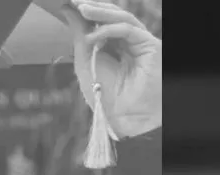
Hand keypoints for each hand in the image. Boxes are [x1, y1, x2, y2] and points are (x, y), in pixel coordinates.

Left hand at [59, 0, 161, 137]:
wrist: (121, 117)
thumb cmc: (104, 95)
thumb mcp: (85, 60)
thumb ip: (80, 35)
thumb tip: (69, 10)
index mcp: (113, 47)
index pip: (101, 22)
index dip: (87, 12)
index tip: (69, 3)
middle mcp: (128, 43)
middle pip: (113, 16)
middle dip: (94, 7)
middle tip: (75, 1)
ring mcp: (140, 43)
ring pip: (123, 19)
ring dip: (101, 12)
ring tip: (82, 7)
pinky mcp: (150, 46)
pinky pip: (129, 30)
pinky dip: (110, 29)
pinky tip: (93, 35)